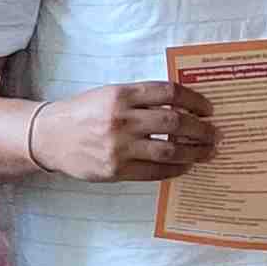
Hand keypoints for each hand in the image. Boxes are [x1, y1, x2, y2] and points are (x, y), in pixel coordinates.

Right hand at [31, 83, 217, 182]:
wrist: (49, 137)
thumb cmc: (84, 113)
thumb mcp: (110, 94)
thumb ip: (142, 98)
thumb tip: (183, 106)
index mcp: (122, 94)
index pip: (169, 93)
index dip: (195, 100)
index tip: (209, 108)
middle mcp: (122, 119)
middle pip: (175, 123)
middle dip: (202, 129)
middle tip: (217, 132)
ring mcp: (119, 147)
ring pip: (170, 151)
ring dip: (196, 152)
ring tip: (209, 151)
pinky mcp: (116, 170)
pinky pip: (155, 172)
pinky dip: (176, 169)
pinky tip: (186, 166)